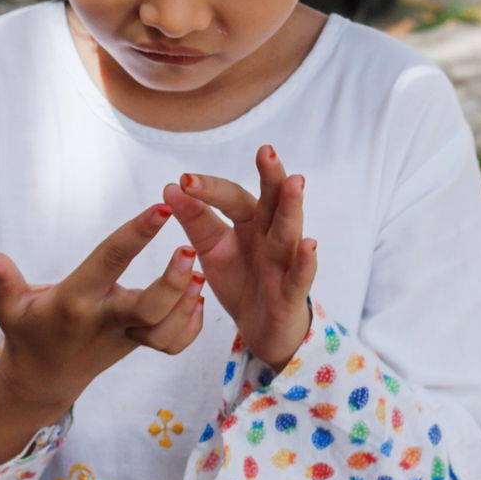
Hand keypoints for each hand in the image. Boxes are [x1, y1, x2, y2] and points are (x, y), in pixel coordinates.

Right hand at [0, 203, 204, 417]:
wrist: (43, 378)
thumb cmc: (28, 329)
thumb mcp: (8, 306)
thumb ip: (2, 280)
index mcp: (75, 301)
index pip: (110, 262)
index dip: (135, 234)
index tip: (161, 208)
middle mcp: (104, 320)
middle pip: (147, 309)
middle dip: (171, 282)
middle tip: (189, 250)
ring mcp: (125, 338)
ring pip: (166, 332)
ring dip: (187, 304)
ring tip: (198, 272)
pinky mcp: (138, 348)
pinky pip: (173, 346)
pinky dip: (190, 327)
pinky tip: (197, 299)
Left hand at [163, 145, 315, 373]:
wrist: (262, 328)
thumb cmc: (240, 280)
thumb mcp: (210, 248)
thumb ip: (195, 219)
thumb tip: (170, 186)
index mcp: (249, 221)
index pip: (231, 196)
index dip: (210, 189)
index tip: (183, 180)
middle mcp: (269, 235)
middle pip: (271, 202)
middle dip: (270, 176)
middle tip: (266, 151)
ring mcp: (285, 262)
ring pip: (289, 232)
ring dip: (292, 207)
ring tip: (295, 182)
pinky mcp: (292, 293)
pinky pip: (301, 276)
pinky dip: (306, 261)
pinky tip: (310, 245)